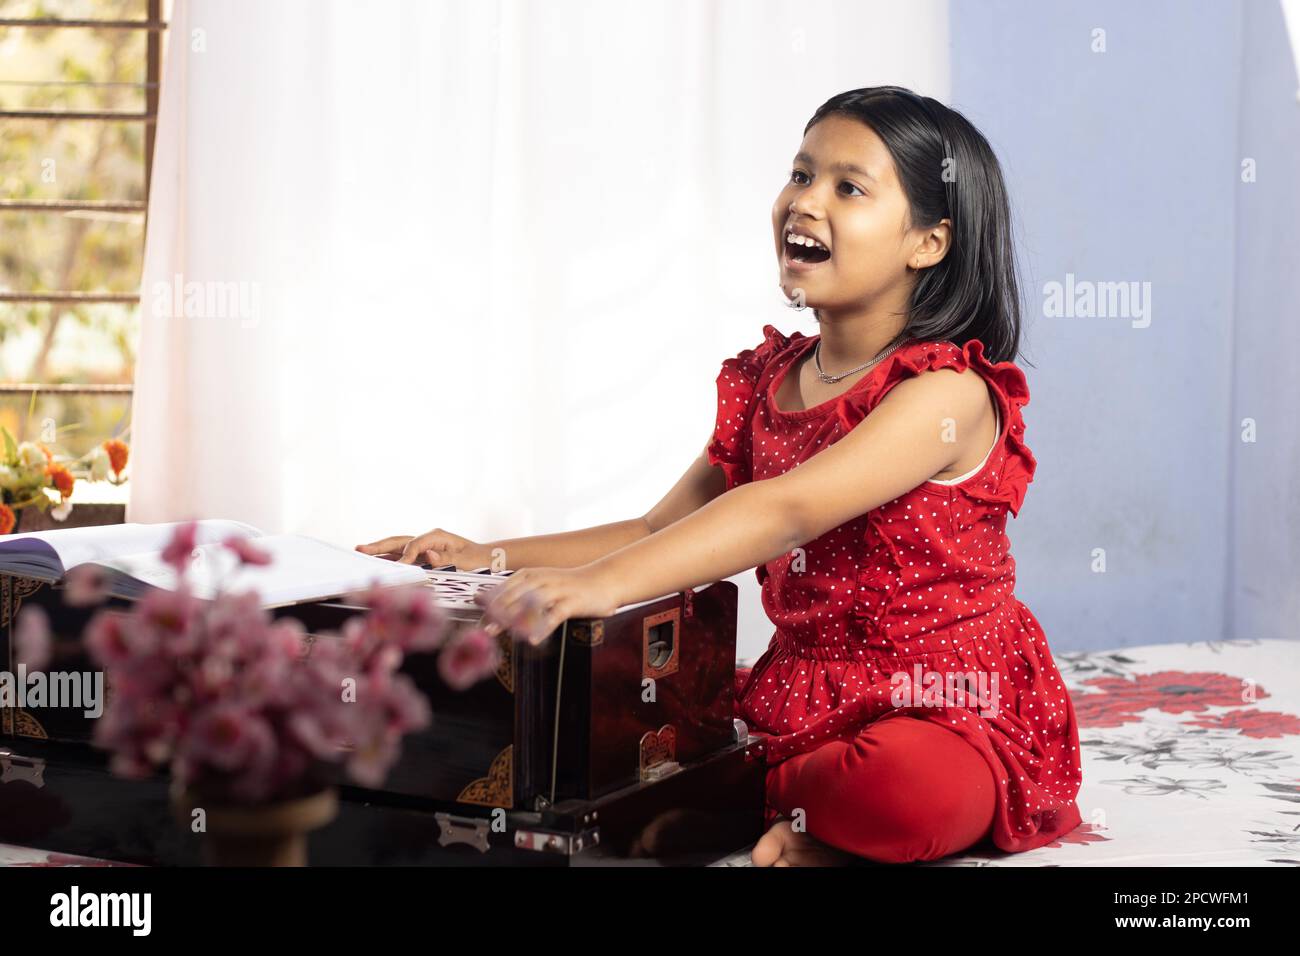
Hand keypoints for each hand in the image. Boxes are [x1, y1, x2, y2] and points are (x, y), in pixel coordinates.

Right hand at [355, 528, 493, 568]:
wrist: (484, 557)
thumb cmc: (476, 559)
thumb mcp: (465, 560)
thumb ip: (447, 559)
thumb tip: (430, 556)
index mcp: (436, 536)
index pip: (415, 544)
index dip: (406, 556)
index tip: (399, 567)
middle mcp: (427, 539)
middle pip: (399, 541)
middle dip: (379, 546)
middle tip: (360, 548)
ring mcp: (423, 546)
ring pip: (397, 547)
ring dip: (379, 550)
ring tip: (361, 552)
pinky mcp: (421, 555)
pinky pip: (401, 555)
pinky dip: (388, 558)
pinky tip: (376, 562)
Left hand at [473, 566, 620, 645]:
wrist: (603, 580)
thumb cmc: (569, 586)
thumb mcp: (541, 584)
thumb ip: (516, 593)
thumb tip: (487, 601)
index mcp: (529, 575)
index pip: (503, 590)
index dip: (488, 605)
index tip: (475, 620)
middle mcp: (540, 580)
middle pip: (512, 597)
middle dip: (495, 614)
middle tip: (482, 631)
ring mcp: (556, 590)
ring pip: (529, 605)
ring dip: (512, 619)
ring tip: (499, 633)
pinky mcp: (571, 602)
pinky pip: (554, 616)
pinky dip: (542, 627)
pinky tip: (532, 639)